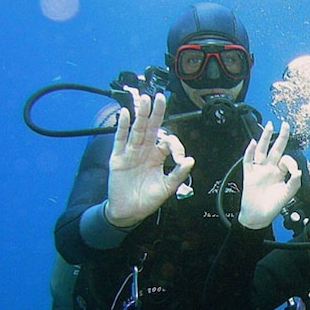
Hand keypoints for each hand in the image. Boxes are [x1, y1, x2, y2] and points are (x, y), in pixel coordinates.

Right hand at [105, 93, 194, 227]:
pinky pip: (120, 140)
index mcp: (157, 157)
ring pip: (137, 130)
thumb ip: (178, 174)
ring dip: (141, 115)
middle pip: (151, 128)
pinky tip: (126, 114)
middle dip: (156, 113)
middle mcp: (144, 152)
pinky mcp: (118, 158)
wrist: (128, 212)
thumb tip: (191, 161)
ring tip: (145, 100)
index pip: (167, 143)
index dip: (176, 146)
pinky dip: (122, 127)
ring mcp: (131, 153)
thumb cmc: (147, 200)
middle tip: (160, 98)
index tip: (181, 160)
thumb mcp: (167, 188)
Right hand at [238, 121, 301, 229]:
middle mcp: (270, 169)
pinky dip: (249, 152)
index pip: (286, 160)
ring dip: (265, 138)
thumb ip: (293, 184)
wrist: (257, 217)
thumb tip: (298, 172)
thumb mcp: (287, 195)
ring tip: (269, 126)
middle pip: (275, 149)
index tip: (293, 171)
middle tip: (285, 124)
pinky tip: (252, 143)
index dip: (291, 162)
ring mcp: (259, 170)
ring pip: (262, 150)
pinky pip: (248, 161)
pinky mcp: (249, 175)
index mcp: (280, 173)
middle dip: (281, 137)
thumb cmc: (272, 206)